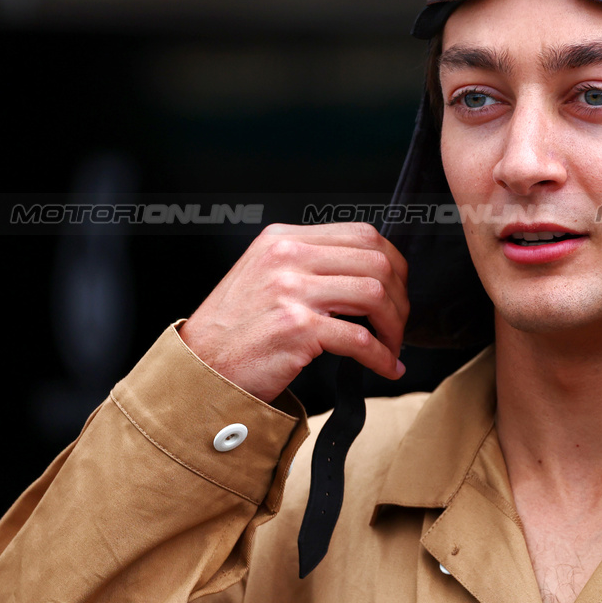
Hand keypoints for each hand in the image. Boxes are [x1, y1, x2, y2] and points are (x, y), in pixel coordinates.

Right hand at [178, 222, 408, 402]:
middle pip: (376, 263)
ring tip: (392, 346)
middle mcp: (287, 257)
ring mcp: (291, 290)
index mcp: (284, 238)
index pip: (363, 234)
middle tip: (399, 325)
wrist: (201, 368)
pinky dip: (381, 357)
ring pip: (375, 295)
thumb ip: (310, 263)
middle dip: (400, 298)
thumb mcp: (266, 275)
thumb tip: (371, 272)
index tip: (399, 290)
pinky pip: (360, 339)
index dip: (394, 264)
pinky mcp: (296, 328)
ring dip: (394, 327)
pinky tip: (385, 366)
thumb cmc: (236, 329)